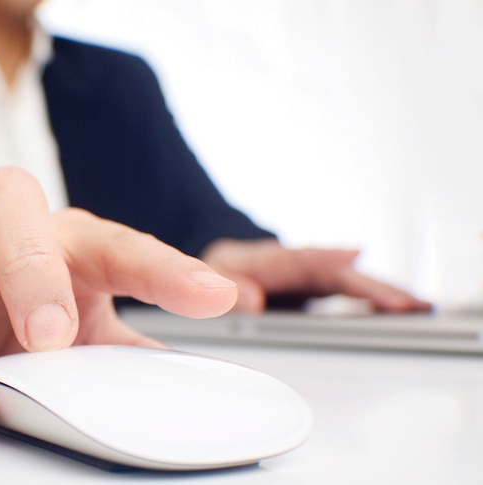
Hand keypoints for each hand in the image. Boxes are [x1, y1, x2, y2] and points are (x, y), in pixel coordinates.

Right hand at [0, 167, 238, 442]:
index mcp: (69, 237)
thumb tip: (197, 393)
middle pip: (11, 216)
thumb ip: (132, 347)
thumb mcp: (91, 316)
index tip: (213, 300)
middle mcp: (3, 232)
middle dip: (30, 274)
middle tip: (50, 341)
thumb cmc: (41, 294)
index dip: (165, 271)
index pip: (123, 244)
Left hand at [200, 238, 431, 312]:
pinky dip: (373, 301)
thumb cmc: (218, 270)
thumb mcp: (211, 275)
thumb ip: (226, 286)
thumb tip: (251, 301)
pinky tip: (398, 311)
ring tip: (416, 307)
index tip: (353, 258)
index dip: (326, 260)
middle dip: (369, 285)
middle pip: (336, 273)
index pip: (301, 260)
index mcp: (268, 259)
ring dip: (381, 294)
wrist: (216, 264)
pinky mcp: (317, 292)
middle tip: (404, 301)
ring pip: (348, 283)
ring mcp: (309, 278)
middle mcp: (296, 265)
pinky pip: (348, 294)